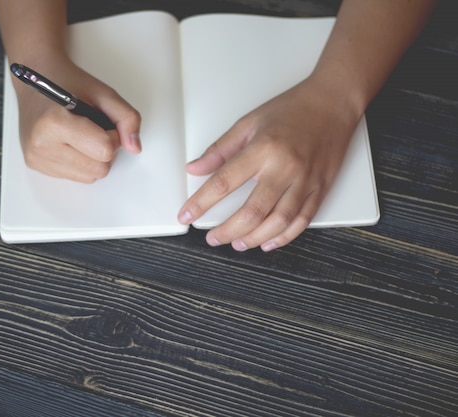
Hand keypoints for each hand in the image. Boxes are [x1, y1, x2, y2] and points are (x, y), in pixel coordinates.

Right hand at [15, 58, 141, 182]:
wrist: (35, 78)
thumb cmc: (67, 82)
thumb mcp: (103, 93)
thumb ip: (126, 118)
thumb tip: (135, 147)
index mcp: (53, 123)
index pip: (104, 150)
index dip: (113, 135)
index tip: (103, 121)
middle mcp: (40, 145)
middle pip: (99, 169)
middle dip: (105, 149)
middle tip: (94, 127)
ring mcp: (37, 158)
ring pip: (90, 177)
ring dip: (94, 158)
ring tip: (82, 133)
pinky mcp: (35, 166)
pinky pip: (76, 177)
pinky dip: (81, 162)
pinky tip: (70, 141)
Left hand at [178, 77, 360, 251]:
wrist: (334, 102)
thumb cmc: (293, 109)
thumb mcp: (249, 122)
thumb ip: (220, 149)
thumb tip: (195, 168)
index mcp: (263, 149)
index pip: (223, 182)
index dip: (201, 203)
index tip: (186, 215)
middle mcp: (285, 168)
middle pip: (252, 212)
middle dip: (228, 231)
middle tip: (213, 238)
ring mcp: (306, 180)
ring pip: (278, 222)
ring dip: (254, 239)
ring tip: (238, 243)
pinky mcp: (321, 188)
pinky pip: (302, 220)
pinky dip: (284, 237)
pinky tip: (268, 242)